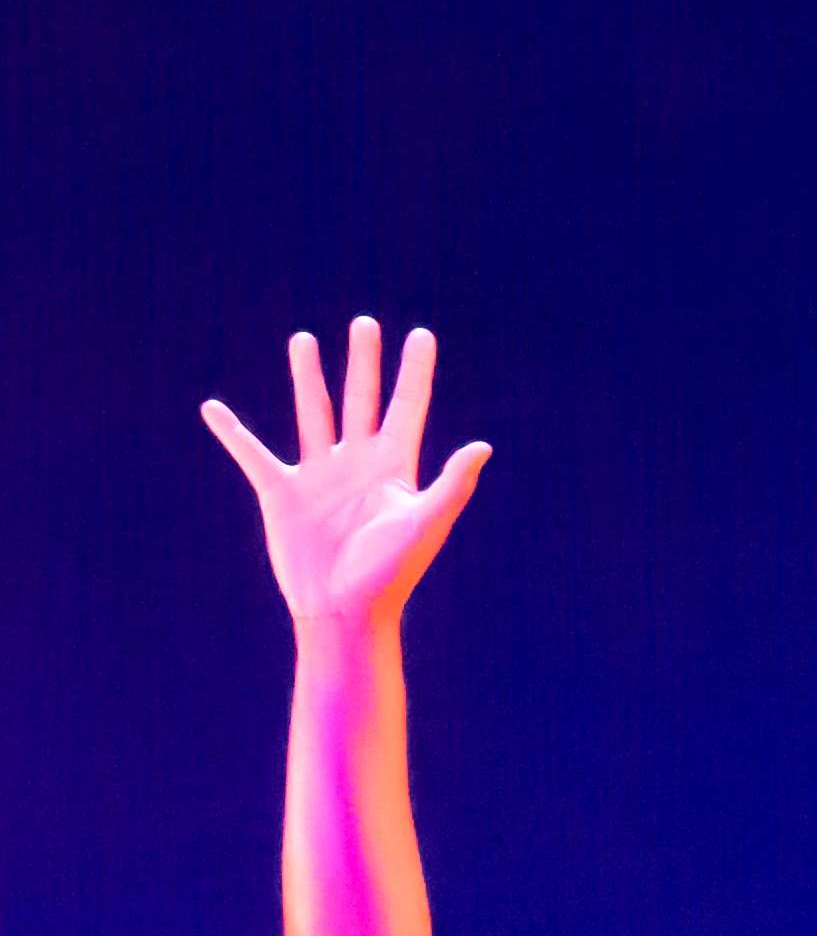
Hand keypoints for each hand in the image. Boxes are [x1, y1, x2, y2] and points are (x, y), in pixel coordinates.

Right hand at [204, 320, 490, 649]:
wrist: (344, 610)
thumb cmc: (390, 573)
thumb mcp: (424, 524)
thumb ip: (452, 484)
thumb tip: (483, 446)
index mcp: (395, 469)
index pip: (407, 408)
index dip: (414, 372)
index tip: (421, 335)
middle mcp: (358, 464)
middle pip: (361, 400)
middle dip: (364, 362)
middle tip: (364, 324)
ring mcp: (319, 475)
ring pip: (314, 412)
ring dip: (309, 376)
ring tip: (304, 339)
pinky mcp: (281, 491)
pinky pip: (251, 453)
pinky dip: (232, 432)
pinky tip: (213, 409)